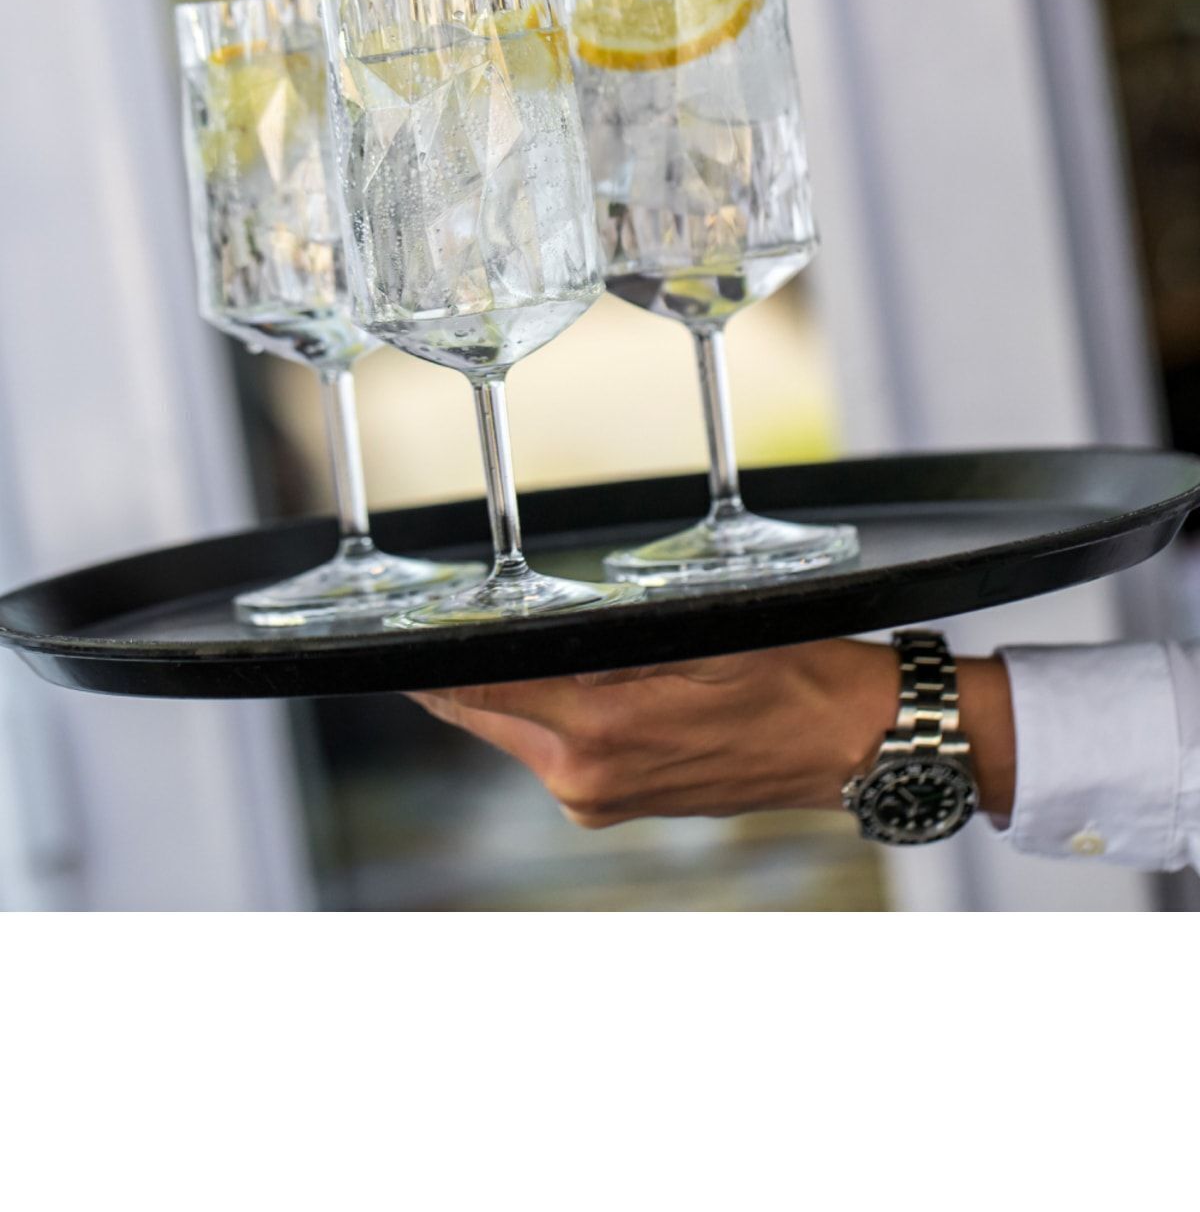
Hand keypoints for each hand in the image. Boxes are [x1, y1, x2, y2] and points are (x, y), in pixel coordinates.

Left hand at [410, 639, 1014, 829]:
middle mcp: (586, 777)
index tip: (389, 639)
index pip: (479, 692)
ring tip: (507, 641)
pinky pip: (553, 749)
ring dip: (506, 691)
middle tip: (428, 628)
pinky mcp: (615, 803)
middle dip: (457, 675)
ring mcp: (599, 798)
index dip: (427, 664)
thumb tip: (540, 629)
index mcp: (602, 731)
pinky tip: (569, 680)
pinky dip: (544, 713)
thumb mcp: (701, 633)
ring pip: (515, 730)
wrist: (851, 743)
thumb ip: (611, 637)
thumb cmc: (793, 678)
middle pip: (483, 715)